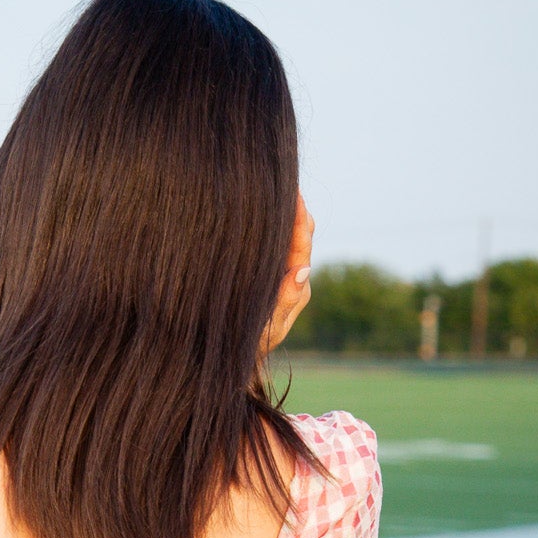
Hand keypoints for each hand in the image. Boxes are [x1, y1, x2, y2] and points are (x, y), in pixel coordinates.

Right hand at [261, 192, 313, 354]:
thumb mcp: (268, 330)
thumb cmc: (248, 347)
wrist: (234, 362)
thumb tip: (302, 269)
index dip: (298, 215)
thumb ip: (285, 301)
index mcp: (296, 285)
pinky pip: (274, 243)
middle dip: (295, 205)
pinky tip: (256, 208)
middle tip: (280, 176)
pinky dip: (271, 224)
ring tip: (272, 184)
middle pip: (301, 231)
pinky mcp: (269, 272)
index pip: (302, 243)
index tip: (292, 189)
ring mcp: (281, 273)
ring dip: (284, 211)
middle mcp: (293, 275)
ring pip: (288, 234)